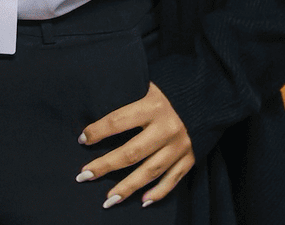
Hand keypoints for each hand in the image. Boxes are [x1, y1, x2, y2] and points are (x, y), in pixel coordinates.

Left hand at [76, 82, 193, 208]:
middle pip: (131, 153)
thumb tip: (90, 103)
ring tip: (108, 199)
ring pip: (150, 171)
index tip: (81, 140)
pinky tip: (142, 201)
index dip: (97, 132)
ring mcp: (180, 145)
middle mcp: (167, 128)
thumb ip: (124, 93)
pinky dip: (158, 192)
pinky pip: (172, 179)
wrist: (203, 97)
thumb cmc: (165, 90)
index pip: (117, 121)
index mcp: (153, 105)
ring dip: (127, 187)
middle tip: (83, 176)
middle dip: (105, 166)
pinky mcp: (190, 157)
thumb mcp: (145, 84)